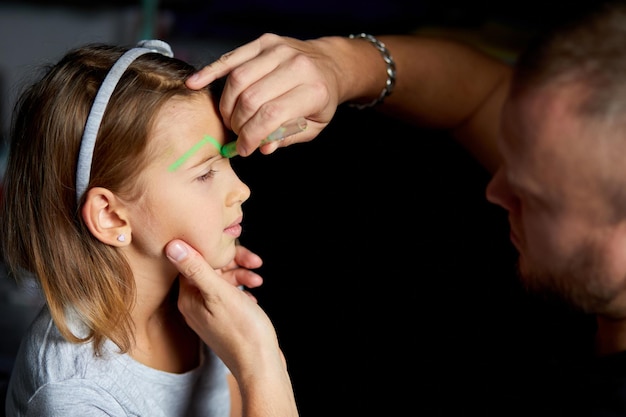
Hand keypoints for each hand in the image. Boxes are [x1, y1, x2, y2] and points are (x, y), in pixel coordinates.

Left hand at [167, 239, 297, 415]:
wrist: (260, 367)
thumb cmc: (242, 332)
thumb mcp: (219, 294)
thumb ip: (195, 268)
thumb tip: (171, 245)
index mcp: (188, 298)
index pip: (193, 261)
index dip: (214, 250)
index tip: (233, 246)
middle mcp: (195, 306)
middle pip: (209, 270)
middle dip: (233, 263)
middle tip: (253, 262)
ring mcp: (209, 314)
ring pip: (222, 282)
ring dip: (241, 276)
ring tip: (257, 279)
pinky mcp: (224, 321)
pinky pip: (229, 296)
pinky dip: (243, 290)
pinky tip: (254, 296)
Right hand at [186, 33, 341, 156]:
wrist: (330, 64)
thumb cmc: (321, 99)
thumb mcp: (314, 126)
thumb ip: (288, 136)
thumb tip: (263, 148)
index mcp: (313, 90)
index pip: (272, 115)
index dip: (252, 136)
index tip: (244, 149)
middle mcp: (296, 66)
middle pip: (251, 98)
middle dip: (238, 123)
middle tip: (237, 135)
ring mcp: (279, 50)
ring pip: (238, 79)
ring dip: (227, 105)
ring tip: (230, 118)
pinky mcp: (264, 42)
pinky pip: (232, 57)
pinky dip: (211, 71)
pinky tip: (196, 83)